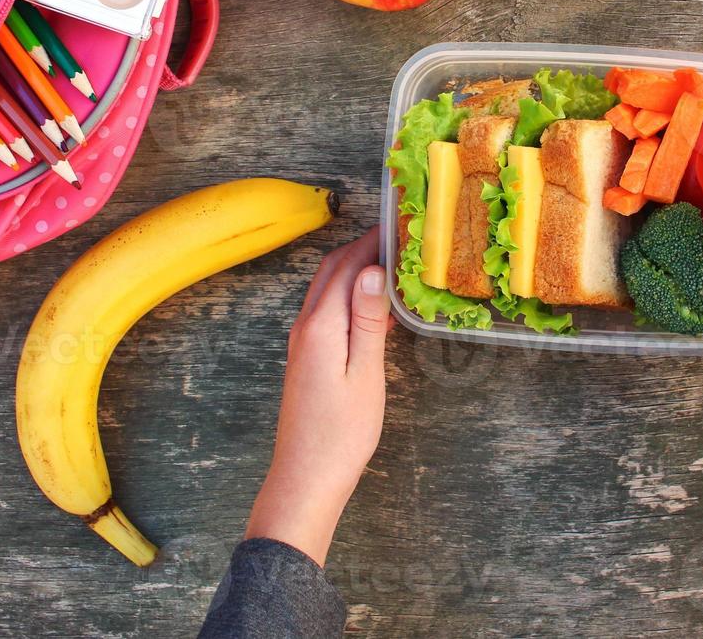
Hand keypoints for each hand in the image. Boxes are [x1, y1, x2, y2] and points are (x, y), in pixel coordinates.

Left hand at [245, 228, 391, 563]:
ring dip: (354, 270)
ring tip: (392, 264)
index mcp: (321, 325)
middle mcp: (306, 326)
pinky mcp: (306, 358)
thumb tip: (372, 270)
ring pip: (327, 289)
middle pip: (331, 271)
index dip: (371, 241)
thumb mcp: (364, 373)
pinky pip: (327, 311)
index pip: (346, 266)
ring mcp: (302, 342)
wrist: (306, 478)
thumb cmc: (341, 433)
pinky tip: (375, 308)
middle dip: (362, 248)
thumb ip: (367, 320)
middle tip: (400, 238)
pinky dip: (349, 295)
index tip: (400, 225)